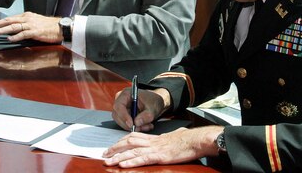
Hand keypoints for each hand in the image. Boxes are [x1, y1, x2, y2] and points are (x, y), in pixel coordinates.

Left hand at [0, 12, 61, 42]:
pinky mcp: (35, 32)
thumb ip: (25, 24)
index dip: (0, 22)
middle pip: (9, 20)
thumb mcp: (35, 22)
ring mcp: (31, 25)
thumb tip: (15, 29)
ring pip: (14, 26)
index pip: (10, 18)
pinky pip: (23, 34)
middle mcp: (28, 18)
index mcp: (27, 16)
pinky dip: (15, 36)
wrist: (60, 27)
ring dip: (3, 30)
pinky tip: (9, 39)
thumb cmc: (49, 26)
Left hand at [103, 126, 222, 167]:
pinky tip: (123, 165)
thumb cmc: (188, 140)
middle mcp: (153, 142)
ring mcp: (156, 148)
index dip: (121, 142)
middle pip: (129, 142)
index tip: (112, 146)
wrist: (196, 140)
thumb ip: (167, 140)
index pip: (133, 137)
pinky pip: (142, 159)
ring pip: (132, 151)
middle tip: (104, 154)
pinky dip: (131, 162)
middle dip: (115, 148)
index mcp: (155, 138)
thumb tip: (168, 140)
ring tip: (108, 162)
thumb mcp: (174, 138)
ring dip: (118, 157)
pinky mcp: (160, 156)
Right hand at [112, 87, 170, 131]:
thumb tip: (136, 122)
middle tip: (140, 128)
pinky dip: (135, 127)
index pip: (119, 106)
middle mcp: (121, 101)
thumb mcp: (153, 108)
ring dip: (133, 127)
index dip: (123, 116)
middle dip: (128, 124)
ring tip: (146, 126)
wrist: (156, 103)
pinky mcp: (124, 116)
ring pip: (121, 122)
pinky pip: (125, 124)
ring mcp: (122, 109)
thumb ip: (146, 115)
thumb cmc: (153, 101)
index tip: (131, 124)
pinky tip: (144, 126)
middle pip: (117, 115)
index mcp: (126, 94)